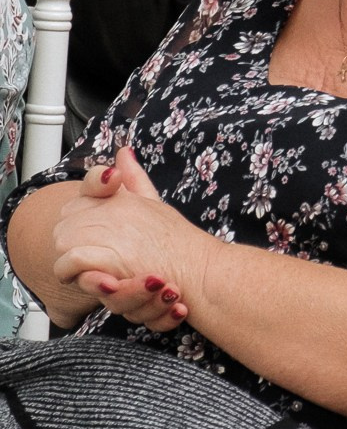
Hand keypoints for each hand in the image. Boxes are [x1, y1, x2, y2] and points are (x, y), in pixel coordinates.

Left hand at [48, 145, 208, 329]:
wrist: (201, 272)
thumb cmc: (183, 247)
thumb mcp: (157, 206)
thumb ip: (136, 180)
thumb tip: (124, 151)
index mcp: (126, 196)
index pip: (85, 193)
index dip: (81, 211)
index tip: (90, 228)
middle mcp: (117, 209)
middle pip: (66, 218)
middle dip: (69, 239)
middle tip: (87, 256)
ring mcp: (113, 231)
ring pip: (63, 239)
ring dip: (68, 258)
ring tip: (86, 270)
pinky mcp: (111, 257)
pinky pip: (71, 260)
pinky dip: (72, 272)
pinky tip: (86, 277)